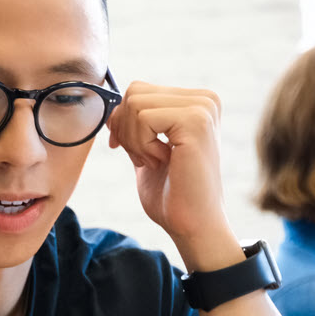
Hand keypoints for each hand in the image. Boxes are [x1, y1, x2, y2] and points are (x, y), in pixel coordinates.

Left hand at [106, 82, 230, 244]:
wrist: (193, 225)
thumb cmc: (172, 194)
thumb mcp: (146, 149)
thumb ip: (134, 124)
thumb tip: (109, 106)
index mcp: (196, 102)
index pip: (138, 90)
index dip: (123, 122)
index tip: (134, 152)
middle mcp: (205, 99)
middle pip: (134, 92)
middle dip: (127, 130)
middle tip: (147, 159)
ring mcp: (202, 108)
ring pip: (135, 103)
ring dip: (135, 140)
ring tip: (157, 162)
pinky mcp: (196, 121)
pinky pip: (143, 117)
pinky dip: (142, 145)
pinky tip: (164, 162)